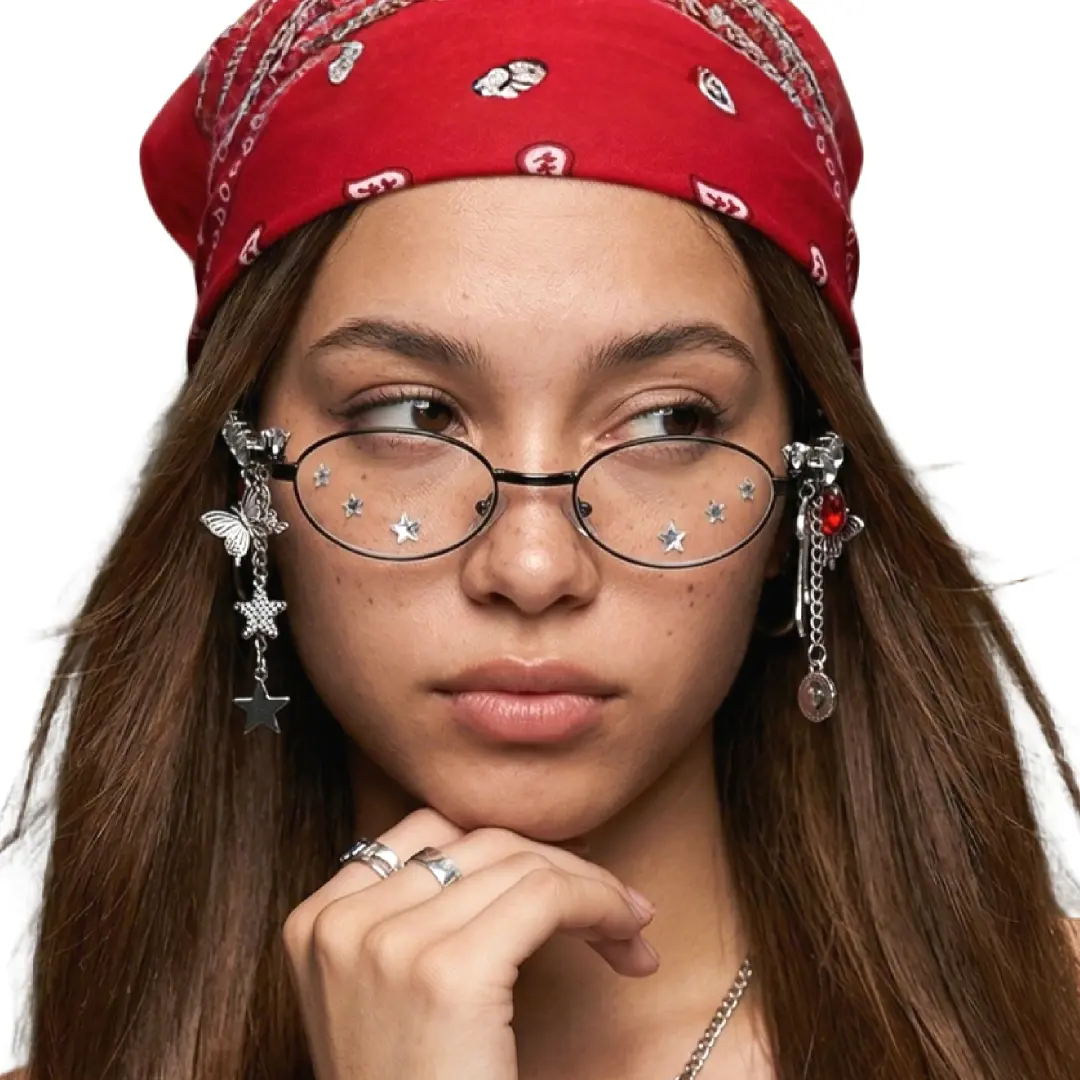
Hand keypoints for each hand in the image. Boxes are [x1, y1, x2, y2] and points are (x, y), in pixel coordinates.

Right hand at [282, 807, 658, 1079]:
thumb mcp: (387, 998)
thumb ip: (412, 921)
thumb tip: (508, 854)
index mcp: (316, 923)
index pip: (428, 831)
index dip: (505, 848)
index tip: (560, 878)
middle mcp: (340, 923)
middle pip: (478, 841)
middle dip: (557, 865)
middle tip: (616, 909)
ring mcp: (387, 944)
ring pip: (520, 862)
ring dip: (593, 888)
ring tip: (630, 930)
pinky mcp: (447, 974)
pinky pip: (547, 894)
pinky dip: (601, 904)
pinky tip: (628, 940)